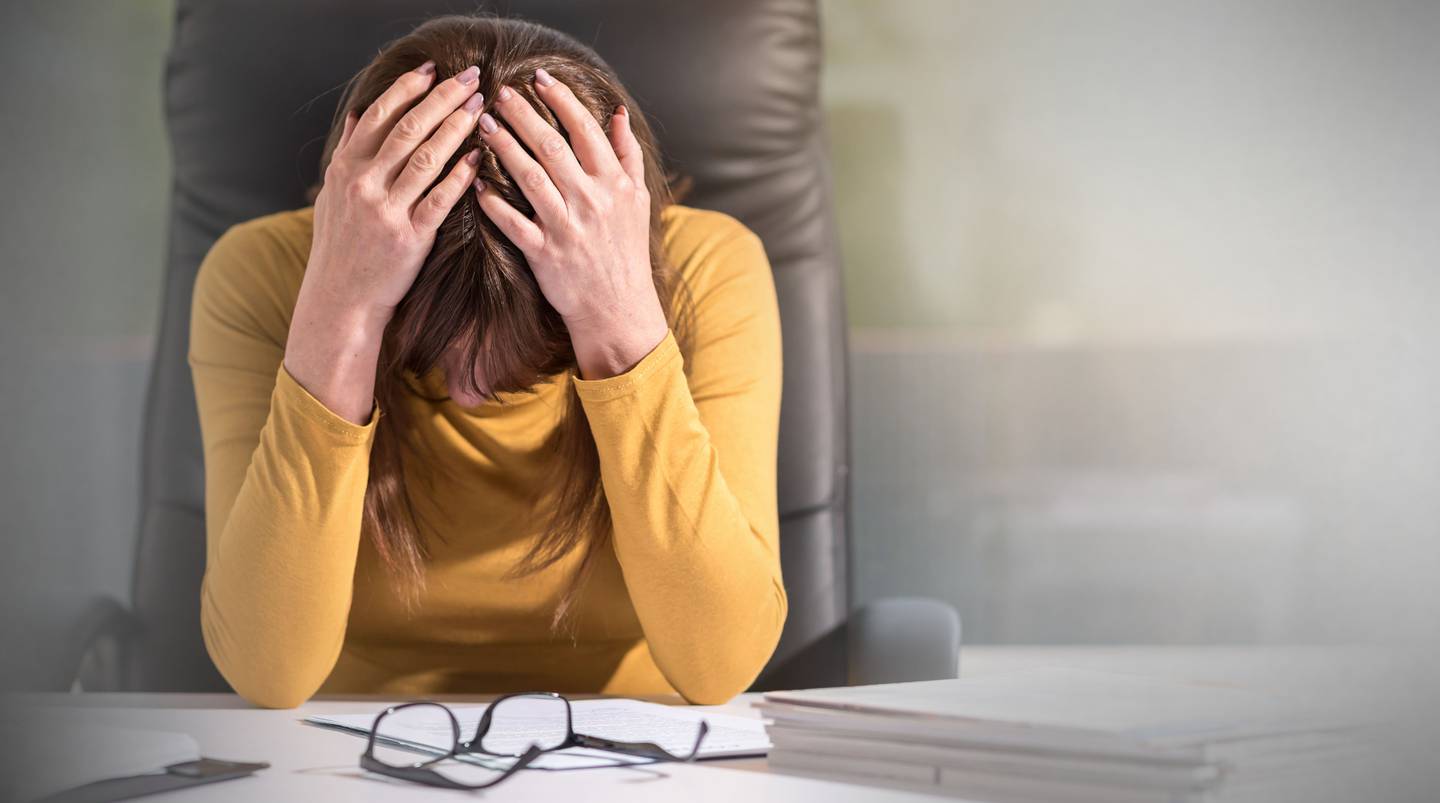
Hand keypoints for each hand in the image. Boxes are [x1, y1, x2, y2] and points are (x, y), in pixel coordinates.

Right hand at [285, 61, 484, 423]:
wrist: (341, 298)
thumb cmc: (341, 246)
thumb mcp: (333, 196)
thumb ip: (346, 153)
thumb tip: (356, 115)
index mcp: (345, 169)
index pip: (378, 116)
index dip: (407, 89)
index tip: (432, 69)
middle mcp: (363, 184)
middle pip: (407, 129)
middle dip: (442, 99)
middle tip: (471, 78)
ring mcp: (386, 210)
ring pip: (426, 158)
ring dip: (456, 128)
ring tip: (481, 108)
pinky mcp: (409, 238)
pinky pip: (439, 200)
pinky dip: (459, 177)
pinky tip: (477, 158)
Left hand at [473, 69, 668, 379]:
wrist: (618, 307)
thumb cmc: (626, 250)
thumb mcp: (638, 200)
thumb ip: (628, 154)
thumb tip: (617, 113)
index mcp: (614, 183)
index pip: (585, 130)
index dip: (561, 100)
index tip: (538, 78)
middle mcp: (591, 200)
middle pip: (551, 146)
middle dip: (523, 115)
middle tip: (498, 92)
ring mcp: (567, 227)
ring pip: (529, 178)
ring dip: (504, 148)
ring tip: (483, 124)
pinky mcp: (546, 254)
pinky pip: (513, 223)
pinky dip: (493, 203)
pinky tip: (474, 182)